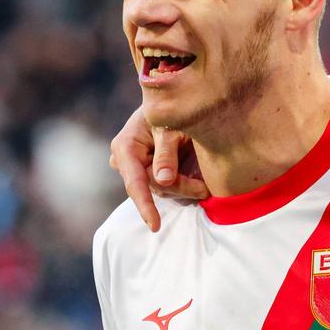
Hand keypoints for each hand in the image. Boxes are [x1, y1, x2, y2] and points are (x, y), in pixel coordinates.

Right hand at [110, 106, 206, 232]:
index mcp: (126, 146)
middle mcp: (124, 160)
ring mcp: (135, 169)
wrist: (175, 103)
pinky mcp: (147, 173)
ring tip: (203, 182)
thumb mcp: (172, 127)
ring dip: (183, 187)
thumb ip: (167, 152)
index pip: (135, 181)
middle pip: (151, 187)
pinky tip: (195, 181)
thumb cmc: (172, 110)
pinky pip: (164, 187)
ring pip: (160, 190)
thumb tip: (163, 181)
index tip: (155, 225)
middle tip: (204, 188)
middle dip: (179, 188)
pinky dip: (182, 185)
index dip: (144, 204)